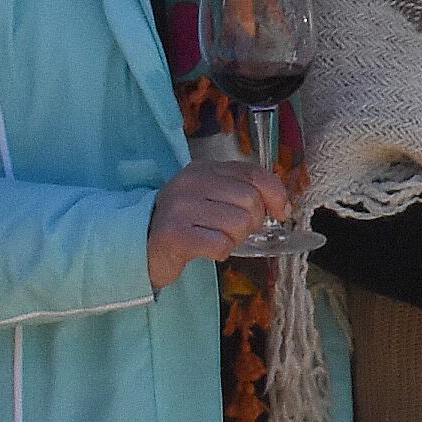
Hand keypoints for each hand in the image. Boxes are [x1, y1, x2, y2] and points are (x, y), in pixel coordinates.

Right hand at [144, 159, 289, 289]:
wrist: (140, 245)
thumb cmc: (184, 223)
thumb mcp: (210, 197)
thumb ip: (241, 192)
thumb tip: (281, 205)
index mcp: (203, 169)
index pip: (253, 174)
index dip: (275, 194)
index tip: (281, 212)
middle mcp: (191, 182)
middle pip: (251, 201)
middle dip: (252, 222)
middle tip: (234, 231)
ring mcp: (181, 207)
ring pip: (239, 224)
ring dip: (234, 239)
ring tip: (215, 238)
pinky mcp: (175, 234)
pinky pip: (221, 245)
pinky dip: (220, 252)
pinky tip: (205, 249)